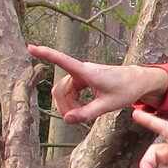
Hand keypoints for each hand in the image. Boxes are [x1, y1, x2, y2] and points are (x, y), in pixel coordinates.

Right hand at [27, 44, 167, 124]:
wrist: (137, 82)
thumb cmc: (125, 90)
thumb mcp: (107, 105)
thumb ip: (87, 113)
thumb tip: (66, 120)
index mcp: (87, 72)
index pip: (62, 61)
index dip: (46, 54)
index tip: (31, 47)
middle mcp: (81, 71)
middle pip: (60, 89)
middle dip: (63, 105)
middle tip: (75, 119)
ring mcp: (81, 76)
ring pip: (64, 92)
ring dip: (69, 106)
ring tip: (84, 114)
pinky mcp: (83, 80)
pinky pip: (70, 93)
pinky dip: (73, 103)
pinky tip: (83, 109)